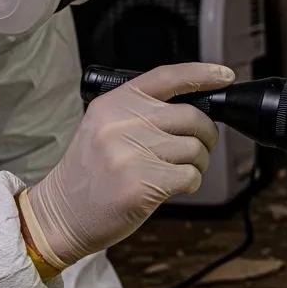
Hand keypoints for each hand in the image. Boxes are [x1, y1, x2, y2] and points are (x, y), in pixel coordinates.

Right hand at [20, 63, 234, 268]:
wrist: (62, 213)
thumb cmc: (90, 173)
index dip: (203, 74)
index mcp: (114, 103)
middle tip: (200, 148)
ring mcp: (131, 153)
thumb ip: (142, 113)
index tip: (224, 76)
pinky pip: (190, 176)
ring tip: (177, 171)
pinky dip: (190, 183)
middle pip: (192, 117)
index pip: (167, 77)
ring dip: (198, 163)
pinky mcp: (142, 183)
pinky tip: (171, 187)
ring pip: (195, 149)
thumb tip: (196, 108)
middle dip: (207, 135)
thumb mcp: (105, 127)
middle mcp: (122, 122)